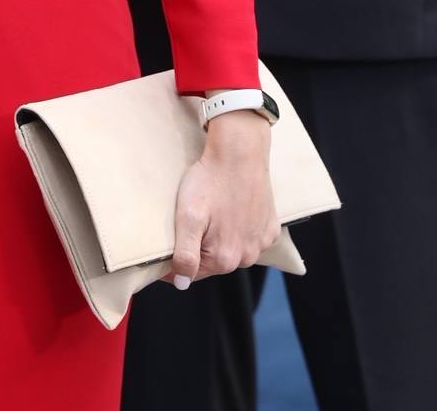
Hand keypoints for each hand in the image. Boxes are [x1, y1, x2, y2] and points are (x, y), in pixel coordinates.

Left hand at [169, 112, 279, 285]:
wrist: (239, 151)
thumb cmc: (210, 181)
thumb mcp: (188, 216)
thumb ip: (184, 254)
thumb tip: (182, 284)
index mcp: (224, 258)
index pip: (192, 273)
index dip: (175, 263)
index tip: (165, 250)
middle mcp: (247, 256)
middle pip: (214, 263)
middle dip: (200, 249)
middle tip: (190, 222)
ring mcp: (261, 242)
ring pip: (233, 250)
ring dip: (220, 240)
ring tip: (211, 214)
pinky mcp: (271, 227)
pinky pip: (250, 237)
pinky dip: (240, 229)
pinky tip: (231, 211)